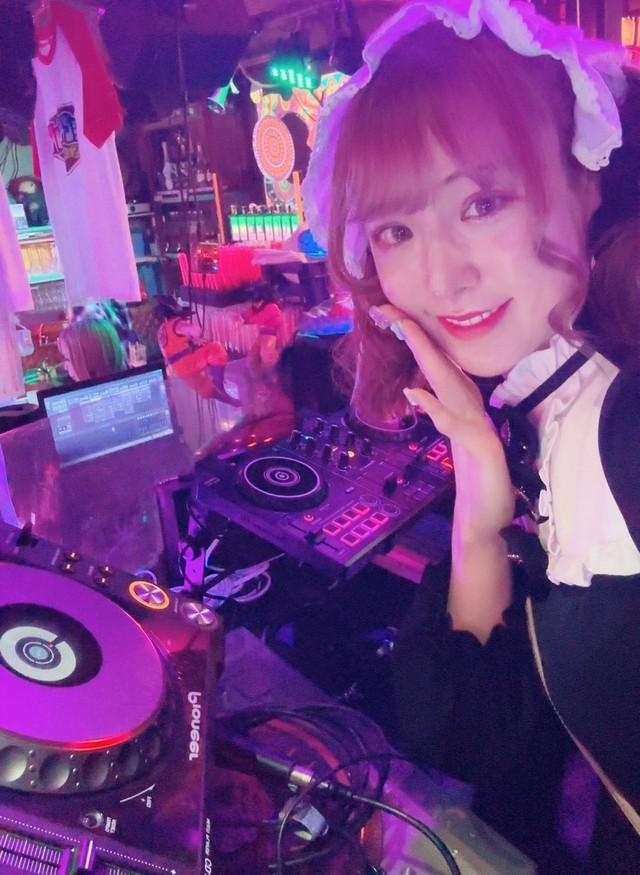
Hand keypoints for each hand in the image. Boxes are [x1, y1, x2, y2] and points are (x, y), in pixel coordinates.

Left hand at [371, 304, 514, 535]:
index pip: (435, 365)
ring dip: (426, 356)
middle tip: (385, 307)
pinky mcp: (481, 448)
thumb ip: (442, 414)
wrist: (489, 517)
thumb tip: (420, 392)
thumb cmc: (475, 478)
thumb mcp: (454, 439)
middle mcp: (470, 408)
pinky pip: (455, 425)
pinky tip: (416, 394)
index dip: (413, 339)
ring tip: (402, 329)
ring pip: (448, 383)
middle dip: (414, 334)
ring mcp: (476, 426)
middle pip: (439, 364)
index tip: (385, 315)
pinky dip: (437, 408)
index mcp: (461, 405)